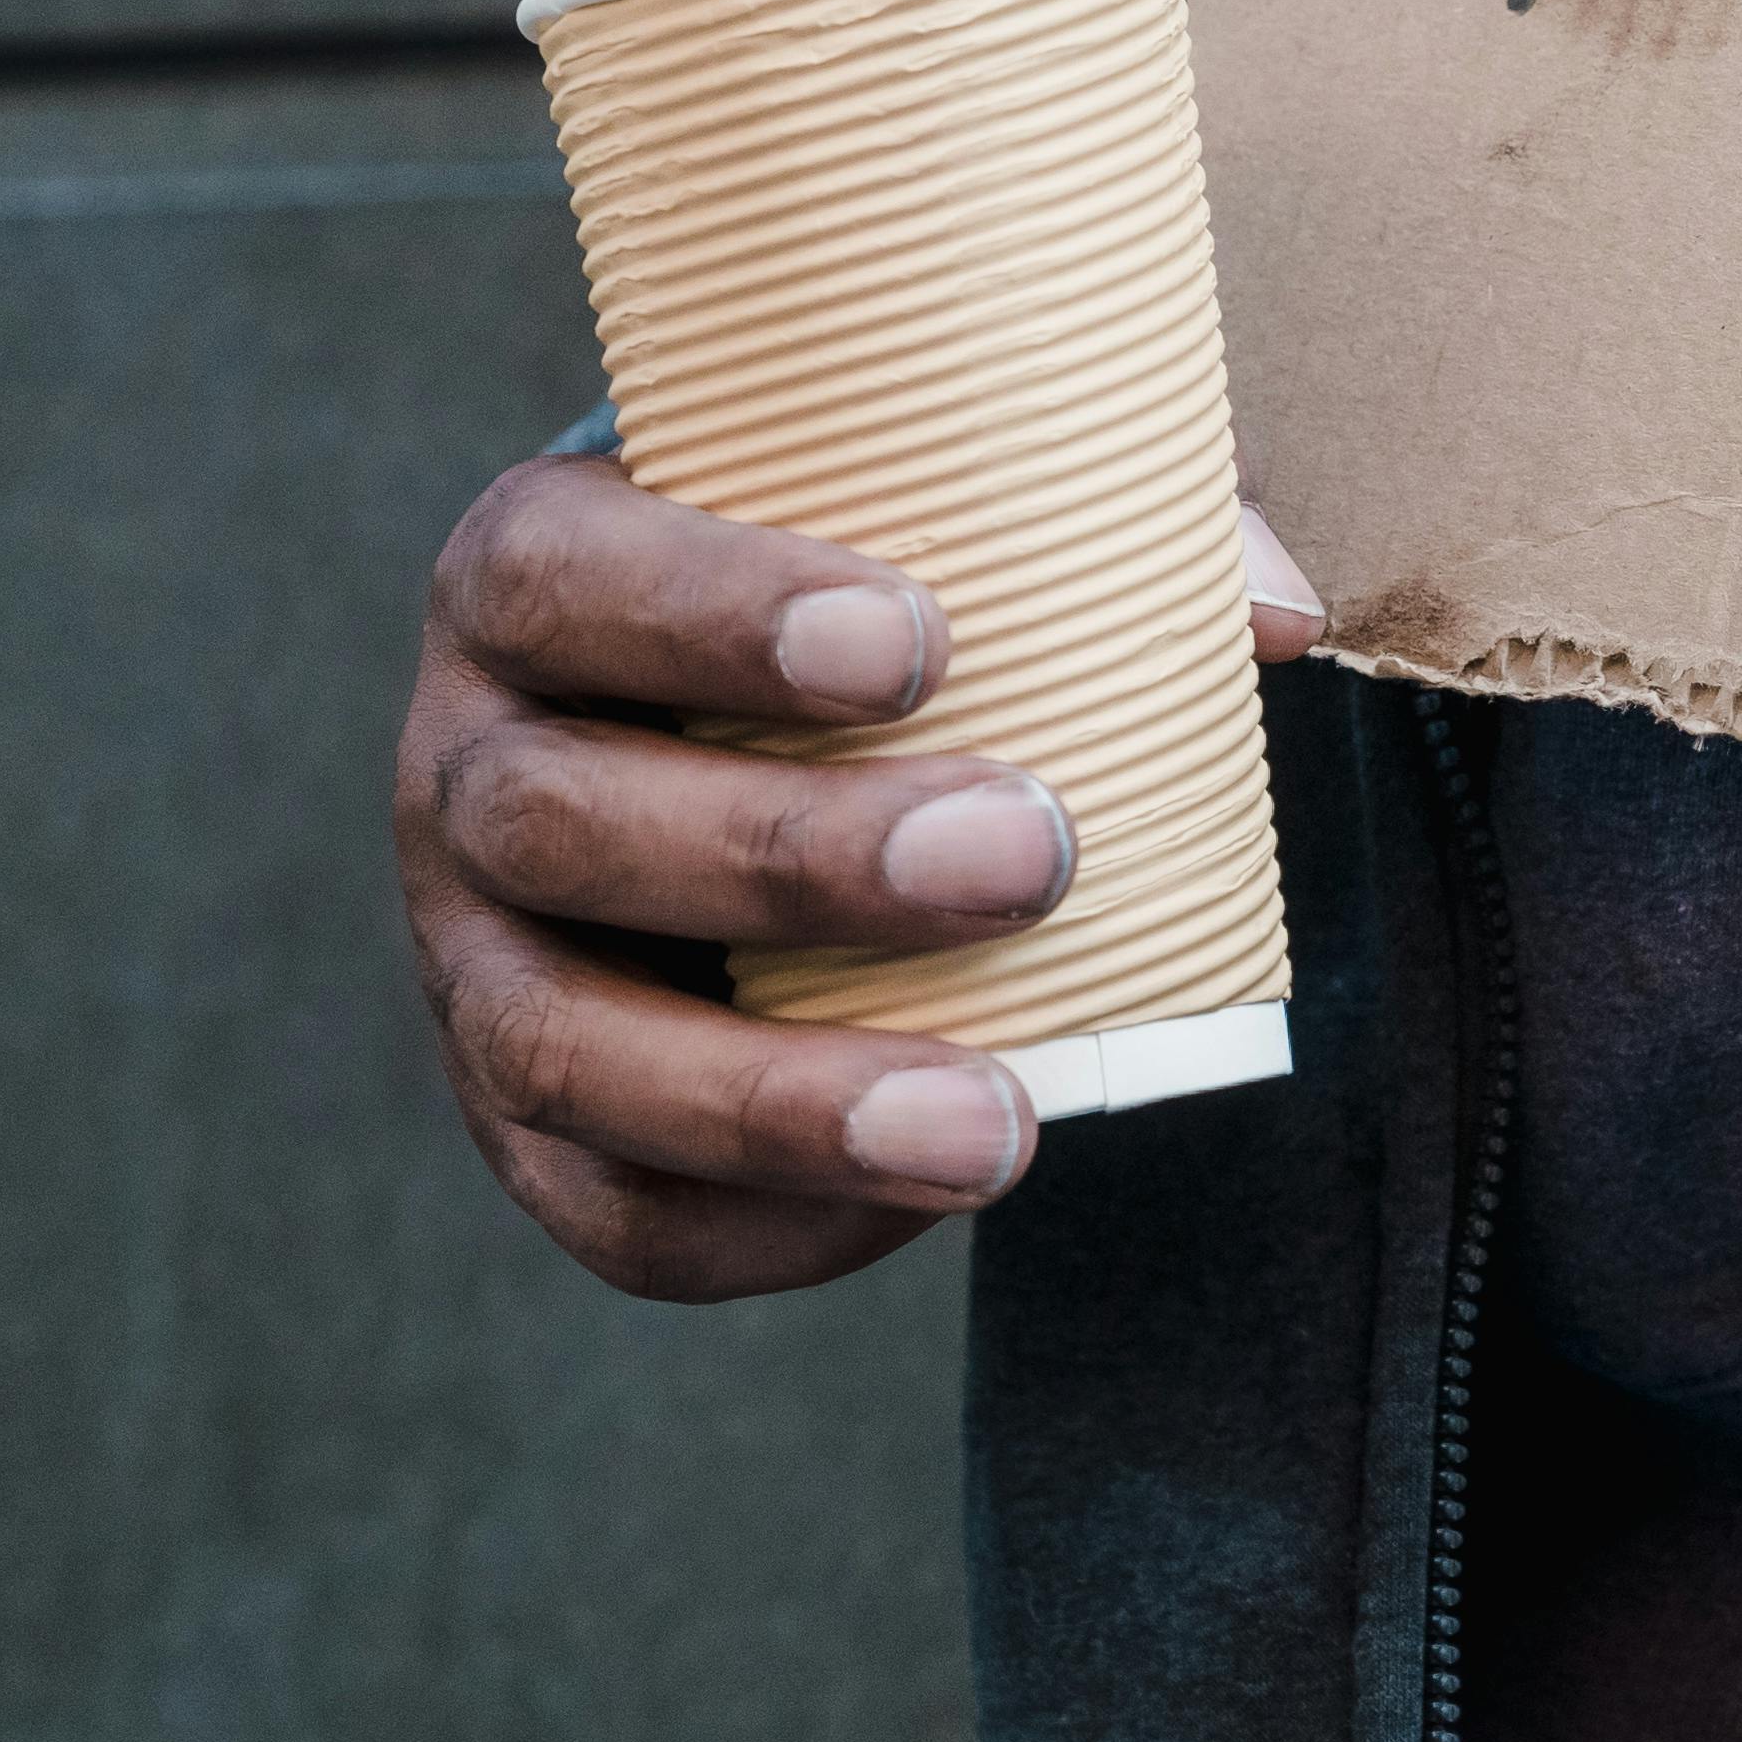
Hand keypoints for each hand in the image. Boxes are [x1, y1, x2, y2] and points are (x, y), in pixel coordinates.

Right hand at [393, 452, 1325, 1299]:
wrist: (757, 743)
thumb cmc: (868, 595)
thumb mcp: (945, 517)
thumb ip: (1108, 524)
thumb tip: (1280, 614)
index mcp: (530, 579)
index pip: (562, 577)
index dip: (714, 609)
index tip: (922, 641)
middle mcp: (461, 767)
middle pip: (560, 820)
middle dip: (793, 855)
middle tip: (1030, 855)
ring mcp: (469, 959)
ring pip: (557, 1045)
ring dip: (779, 1095)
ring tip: (995, 1122)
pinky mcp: (524, 1121)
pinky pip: (602, 1209)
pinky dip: (758, 1223)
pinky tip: (918, 1203)